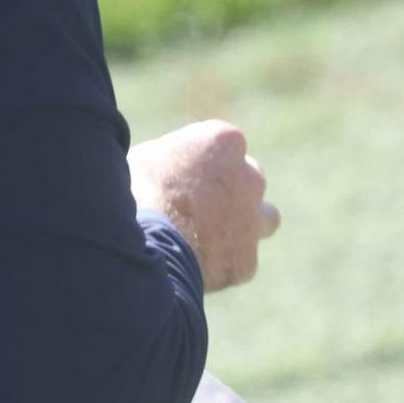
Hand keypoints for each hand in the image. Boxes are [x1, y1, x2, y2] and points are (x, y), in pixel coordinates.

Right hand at [126, 119, 279, 292]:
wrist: (147, 246)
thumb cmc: (138, 193)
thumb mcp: (145, 157)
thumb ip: (172, 156)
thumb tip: (167, 164)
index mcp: (223, 141)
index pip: (221, 143)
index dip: (199, 159)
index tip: (178, 172)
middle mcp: (250, 176)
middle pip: (248, 176)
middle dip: (229, 186)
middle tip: (197, 201)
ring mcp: (253, 220)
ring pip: (265, 216)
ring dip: (246, 221)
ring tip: (214, 233)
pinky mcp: (247, 260)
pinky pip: (241, 257)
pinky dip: (224, 259)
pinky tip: (196, 262)